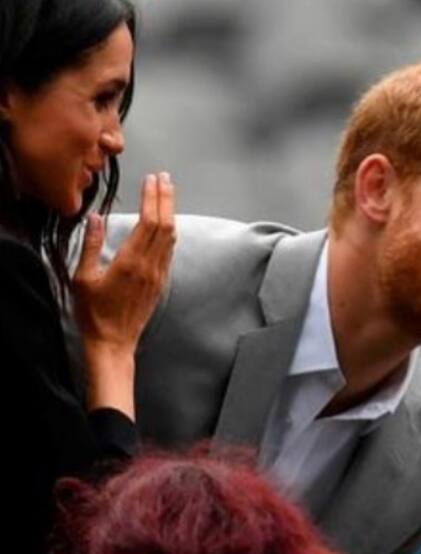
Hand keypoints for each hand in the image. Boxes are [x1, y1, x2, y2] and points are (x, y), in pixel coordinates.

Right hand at [73, 172, 175, 355]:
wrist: (113, 342)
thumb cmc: (94, 313)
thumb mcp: (83, 278)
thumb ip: (91, 246)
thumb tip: (95, 218)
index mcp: (131, 262)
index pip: (149, 221)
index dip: (153, 198)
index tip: (153, 179)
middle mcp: (150, 266)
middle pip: (165, 225)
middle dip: (166, 198)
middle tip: (165, 178)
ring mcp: (158, 275)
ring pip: (171, 238)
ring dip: (170, 213)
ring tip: (167, 194)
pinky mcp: (160, 284)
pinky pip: (169, 252)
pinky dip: (170, 232)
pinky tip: (167, 225)